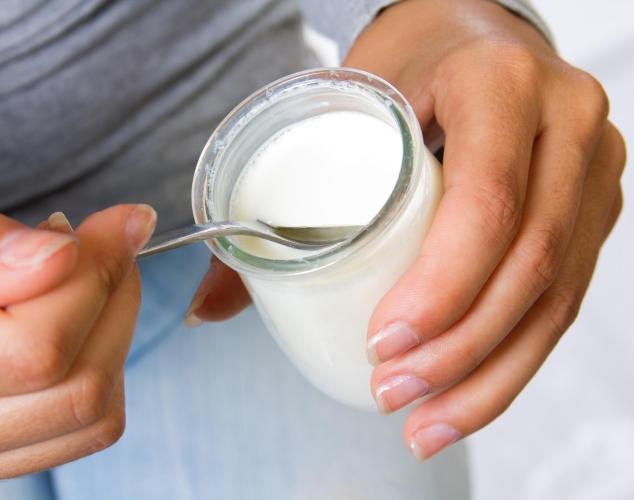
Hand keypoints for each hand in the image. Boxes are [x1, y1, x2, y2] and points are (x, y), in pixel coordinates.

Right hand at [0, 187, 154, 497]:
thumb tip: (57, 257)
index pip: (32, 349)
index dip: (94, 275)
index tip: (116, 223)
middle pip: (77, 390)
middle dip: (113, 300)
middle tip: (102, 242)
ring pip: (89, 419)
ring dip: (109, 335)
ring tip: (75, 276)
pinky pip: (71, 433)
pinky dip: (92, 367)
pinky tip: (58, 317)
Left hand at [187, 0, 625, 459]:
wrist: (474, 37)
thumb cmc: (407, 65)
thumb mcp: (345, 102)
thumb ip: (278, 201)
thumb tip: (209, 307)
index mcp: (499, 83)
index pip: (487, 198)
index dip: (441, 285)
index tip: (382, 342)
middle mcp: (565, 124)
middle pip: (529, 263)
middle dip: (457, 350)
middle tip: (389, 390)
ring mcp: (592, 170)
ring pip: (555, 298)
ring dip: (488, 376)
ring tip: (422, 422)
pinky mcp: (593, 210)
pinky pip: (565, 300)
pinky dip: (515, 360)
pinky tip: (466, 398)